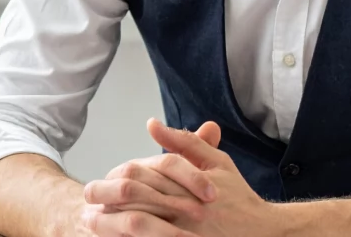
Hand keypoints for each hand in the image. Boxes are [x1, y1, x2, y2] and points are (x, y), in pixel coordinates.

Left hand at [81, 119, 281, 236]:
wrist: (264, 232)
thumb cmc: (238, 196)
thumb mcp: (216, 163)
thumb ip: (184, 142)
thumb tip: (152, 124)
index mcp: (188, 186)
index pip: (141, 178)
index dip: (116, 179)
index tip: (100, 181)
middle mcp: (185, 211)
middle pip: (134, 203)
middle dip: (106, 201)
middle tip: (86, 200)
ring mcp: (183, 235)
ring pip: (138, 228)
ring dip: (111, 225)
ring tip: (92, 222)